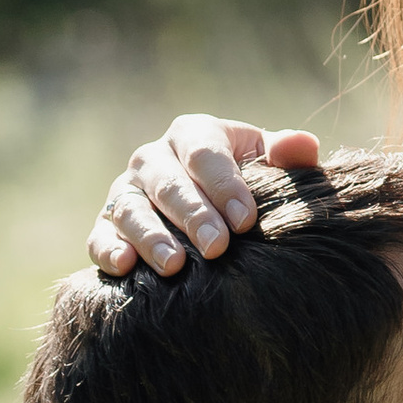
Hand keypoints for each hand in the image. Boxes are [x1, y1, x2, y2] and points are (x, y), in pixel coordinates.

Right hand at [87, 115, 321, 275]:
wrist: (214, 216)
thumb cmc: (247, 187)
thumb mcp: (268, 166)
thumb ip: (287, 155)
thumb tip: (302, 146)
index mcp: (193, 135)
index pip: (204, 153)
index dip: (225, 186)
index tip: (247, 221)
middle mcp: (153, 159)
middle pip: (168, 182)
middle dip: (192, 214)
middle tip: (217, 247)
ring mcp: (126, 192)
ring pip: (130, 209)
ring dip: (150, 236)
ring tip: (174, 265)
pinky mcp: (107, 225)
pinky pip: (99, 236)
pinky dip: (108, 250)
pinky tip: (125, 267)